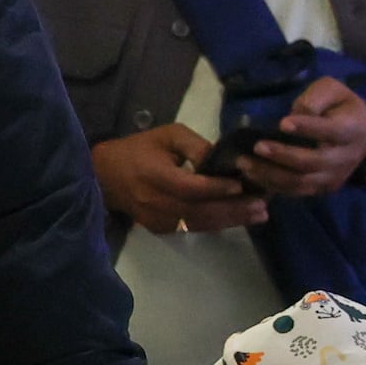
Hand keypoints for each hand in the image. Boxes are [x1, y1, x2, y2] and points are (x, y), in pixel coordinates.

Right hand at [92, 124, 264, 236]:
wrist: (103, 176)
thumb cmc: (137, 150)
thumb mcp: (167, 135)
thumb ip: (195, 145)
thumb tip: (223, 160)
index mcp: (155, 175)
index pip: (191, 187)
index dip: (217, 188)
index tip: (243, 185)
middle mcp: (155, 202)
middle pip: (199, 211)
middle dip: (233, 209)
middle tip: (262, 206)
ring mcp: (157, 219)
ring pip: (198, 223)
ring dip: (230, 220)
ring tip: (258, 215)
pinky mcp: (160, 228)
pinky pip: (191, 228)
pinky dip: (216, 224)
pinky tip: (236, 219)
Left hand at [235, 75, 365, 201]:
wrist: (361, 135)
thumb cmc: (341, 107)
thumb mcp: (333, 91)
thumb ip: (316, 98)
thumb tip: (295, 113)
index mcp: (354, 130)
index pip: (330, 131)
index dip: (307, 128)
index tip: (283, 123)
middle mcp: (346, 158)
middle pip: (312, 162)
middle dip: (282, 155)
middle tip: (257, 146)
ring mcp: (333, 177)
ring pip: (300, 182)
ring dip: (270, 174)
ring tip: (245, 163)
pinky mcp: (321, 188)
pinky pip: (295, 191)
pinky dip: (272, 185)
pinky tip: (251, 175)